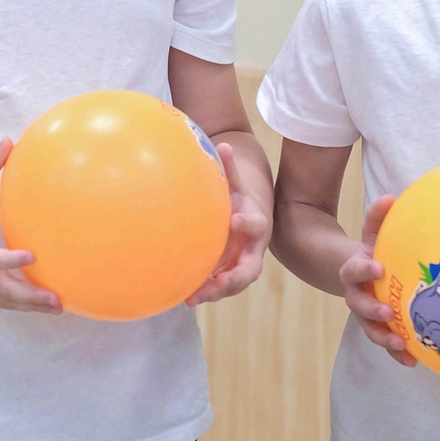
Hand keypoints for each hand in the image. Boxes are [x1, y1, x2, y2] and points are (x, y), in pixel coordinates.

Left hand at [186, 140, 273, 304]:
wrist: (247, 218)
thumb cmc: (238, 199)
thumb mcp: (236, 184)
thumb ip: (229, 169)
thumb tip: (222, 143)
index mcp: (256, 224)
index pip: (256, 224)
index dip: (248, 224)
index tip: (235, 220)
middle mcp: (253, 249)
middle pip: (250, 269)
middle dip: (235, 277)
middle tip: (219, 282)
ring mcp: (242, 264)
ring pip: (234, 284)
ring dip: (216, 292)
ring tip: (193, 297)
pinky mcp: (229, 274)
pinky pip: (219, 287)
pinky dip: (205, 293)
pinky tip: (182, 296)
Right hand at [338, 195, 410, 365]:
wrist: (360, 273)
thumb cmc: (373, 250)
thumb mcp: (373, 233)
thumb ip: (378, 218)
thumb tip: (390, 198)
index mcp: (354, 271)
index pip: (353, 270)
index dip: (363, 271)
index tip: (378, 268)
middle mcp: (356, 295)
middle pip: (357, 306)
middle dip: (371, 311)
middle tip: (387, 313)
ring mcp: (366, 314)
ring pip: (370, 329)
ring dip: (384, 337)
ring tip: (401, 344)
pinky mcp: (379, 328)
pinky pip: (386, 342)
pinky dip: (397, 352)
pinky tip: (413, 361)